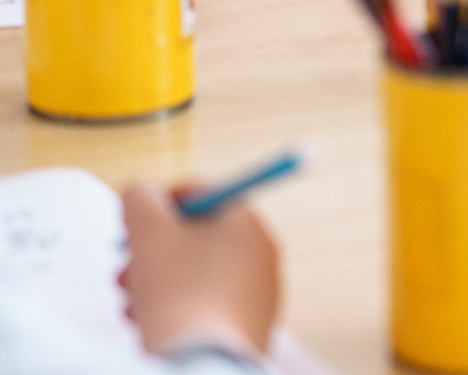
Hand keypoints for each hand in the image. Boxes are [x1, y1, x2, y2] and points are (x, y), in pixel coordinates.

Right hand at [120, 182, 279, 356]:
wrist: (204, 362)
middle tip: (123, 270)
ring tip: (129, 302)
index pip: (202, 193)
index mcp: (247, 221)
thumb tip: (142, 191)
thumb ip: (140, 197)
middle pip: (198, 236)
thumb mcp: (147, 232)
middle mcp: (263, 251)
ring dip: (155, 280)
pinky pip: (206, 304)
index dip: (159, 203)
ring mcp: (260, 290)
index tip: (130, 226)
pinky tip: (147, 324)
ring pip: (196, 272)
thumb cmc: (177, 290)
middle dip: (152, 250)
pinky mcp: (251, 324)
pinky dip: (175, 307)